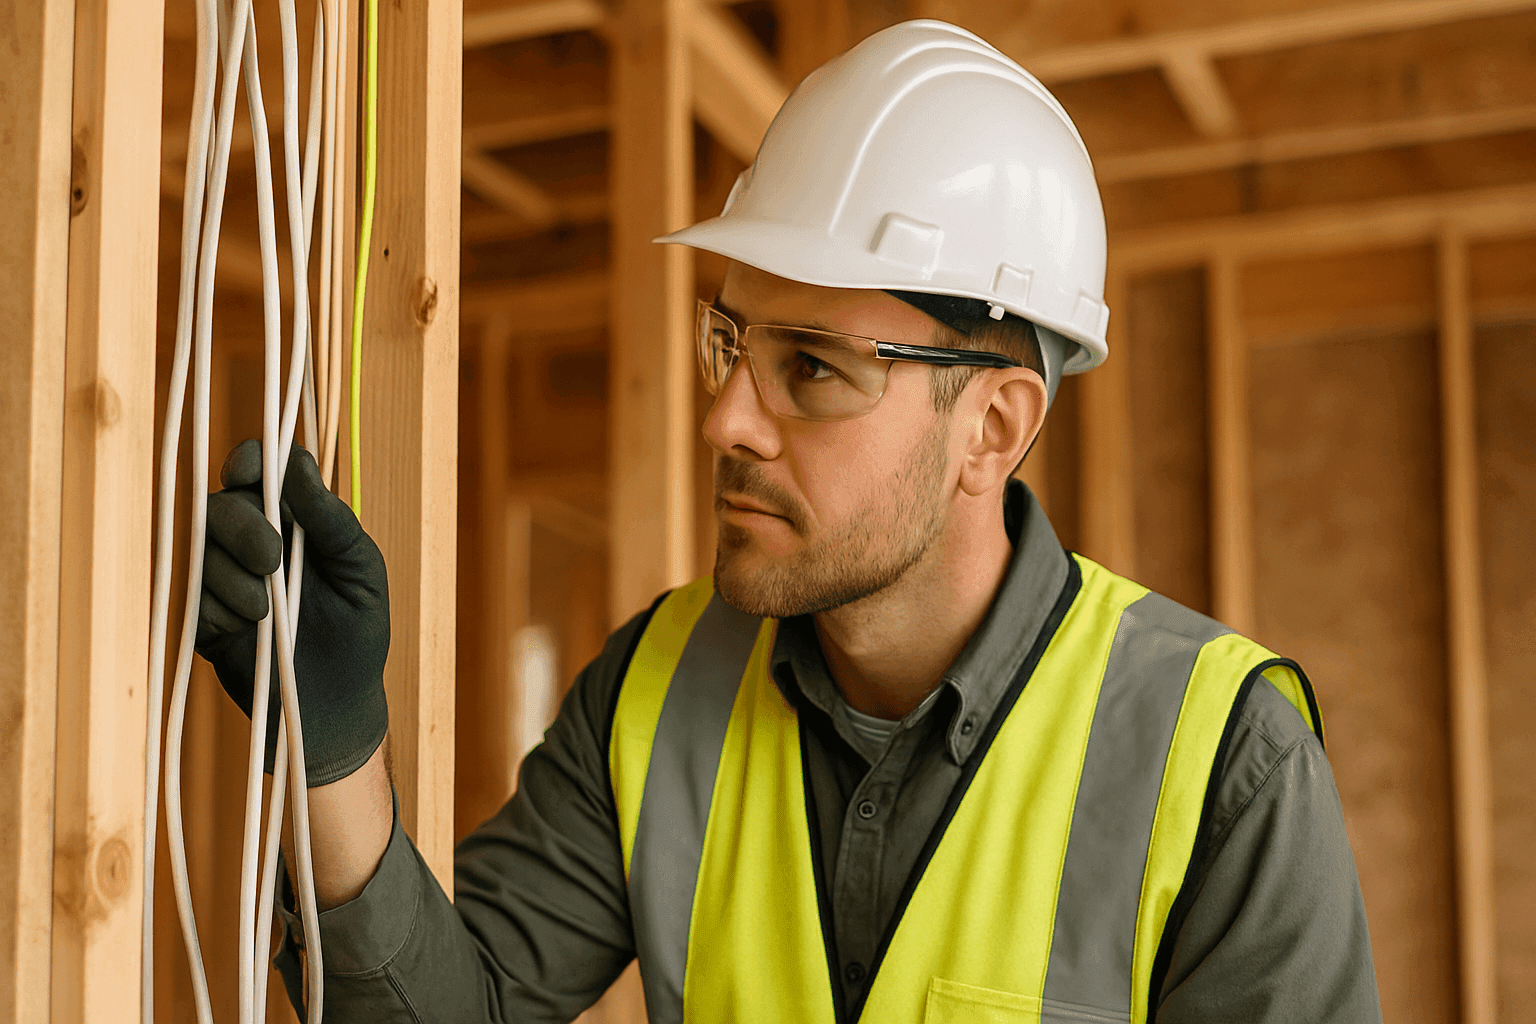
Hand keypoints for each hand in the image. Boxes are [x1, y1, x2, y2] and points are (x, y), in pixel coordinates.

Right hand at [195, 439, 389, 786]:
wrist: (335, 706)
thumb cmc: (358, 630)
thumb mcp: (360, 570)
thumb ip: (332, 520)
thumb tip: (299, 465)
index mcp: (294, 521)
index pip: (260, 470)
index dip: (248, 462)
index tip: (248, 473)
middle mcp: (254, 541)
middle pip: (222, 506)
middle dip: (242, 528)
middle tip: (271, 561)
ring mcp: (224, 579)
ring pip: (200, 551)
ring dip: (231, 577)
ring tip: (267, 612)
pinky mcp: (203, 618)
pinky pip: (189, 597)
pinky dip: (216, 609)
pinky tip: (247, 631)